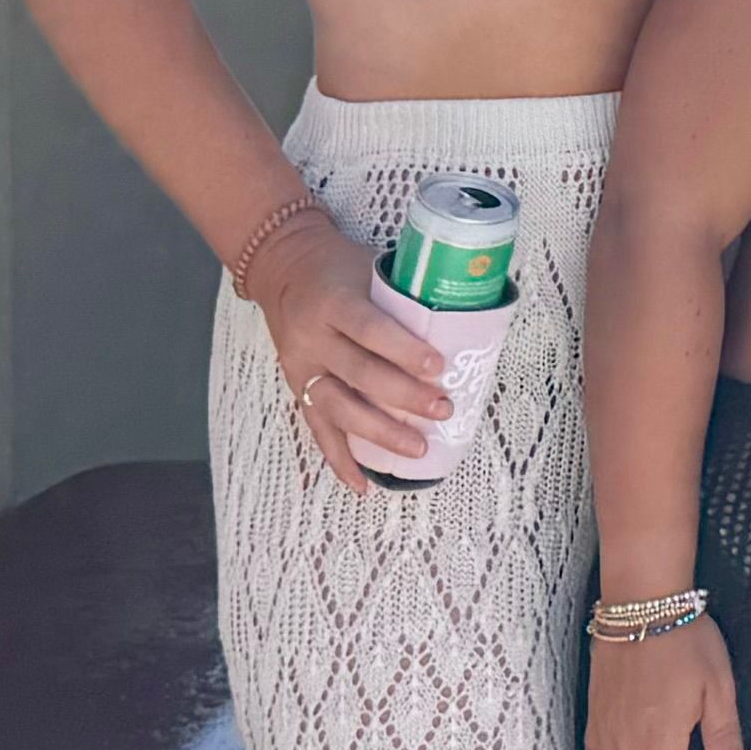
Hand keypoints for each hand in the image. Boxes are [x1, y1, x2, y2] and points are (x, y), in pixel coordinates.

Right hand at [248, 205, 448, 485]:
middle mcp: (312, 336)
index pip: (370, 328)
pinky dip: (339, 459)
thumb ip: (405, 295)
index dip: (403, 350)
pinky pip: (317, 429)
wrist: (283, 265)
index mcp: (334, 300)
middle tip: (442, 410)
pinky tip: (363, 484)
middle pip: (359, 374)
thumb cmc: (341, 265)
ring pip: (338, 408)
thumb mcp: (370, 266)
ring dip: (379, 433)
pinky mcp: (296, 388)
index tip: (438, 367)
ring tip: (417, 449)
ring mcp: (300, 366)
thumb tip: (467, 324)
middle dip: (403, 397)